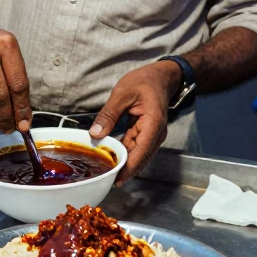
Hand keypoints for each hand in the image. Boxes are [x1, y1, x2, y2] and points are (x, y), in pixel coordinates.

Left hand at [89, 60, 180, 184]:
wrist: (160, 76)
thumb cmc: (145, 81)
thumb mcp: (122, 94)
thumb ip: (109, 114)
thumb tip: (96, 134)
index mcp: (153, 123)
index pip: (142, 151)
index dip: (130, 167)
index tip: (117, 178)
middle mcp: (156, 133)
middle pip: (141, 157)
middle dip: (125, 170)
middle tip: (106, 180)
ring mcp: (153, 134)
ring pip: (138, 154)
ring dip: (124, 163)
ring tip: (107, 172)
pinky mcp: (147, 133)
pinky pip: (135, 147)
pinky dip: (125, 152)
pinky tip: (112, 157)